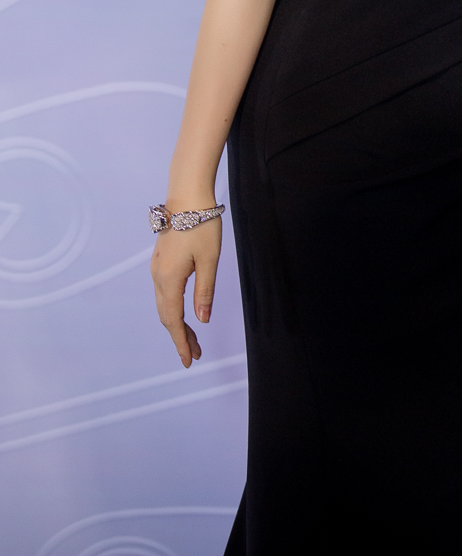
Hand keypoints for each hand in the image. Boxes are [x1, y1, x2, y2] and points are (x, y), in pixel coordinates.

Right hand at [151, 215, 221, 366]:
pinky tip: (183, 312)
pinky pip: (164, 292)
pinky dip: (173, 308)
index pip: (174, 320)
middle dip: (180, 337)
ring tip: (193, 338)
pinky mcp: (160, 260)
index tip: (190, 360)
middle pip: (167, 316)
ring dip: (177, 323)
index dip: (182, 342)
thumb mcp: (209, 260)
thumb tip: (202, 320)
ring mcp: (157, 268)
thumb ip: (205, 292)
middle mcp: (158, 276)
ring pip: (164, 304)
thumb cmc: (202, 225)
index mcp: (169, 279)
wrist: (187, 195)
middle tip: (196, 354)